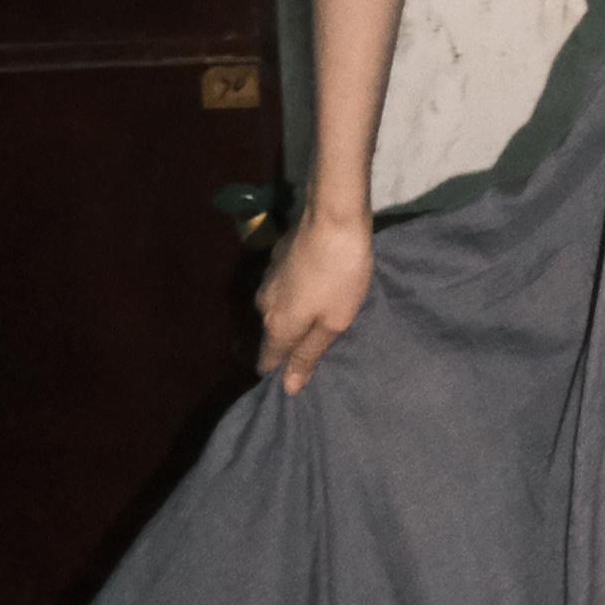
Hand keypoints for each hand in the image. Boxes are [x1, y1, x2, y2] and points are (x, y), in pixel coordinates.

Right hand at [256, 205, 373, 393]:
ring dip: (294, 314)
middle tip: (319, 341)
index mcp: (276, 326)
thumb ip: (308, 354)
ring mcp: (267, 279)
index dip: (281, 372)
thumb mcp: (333, 322)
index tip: (300, 375)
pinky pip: (283, 288)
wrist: (334, 217)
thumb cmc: (341, 275)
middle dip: (290, 342)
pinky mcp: (277, 259)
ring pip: (277, 309)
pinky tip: (316, 287)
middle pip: (272, 335)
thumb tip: (287, 387)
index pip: (268, 362)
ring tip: (319, 313)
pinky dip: (296, 293)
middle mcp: (263, 305)